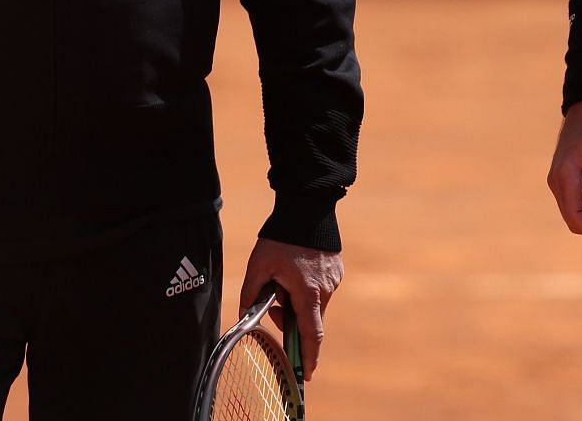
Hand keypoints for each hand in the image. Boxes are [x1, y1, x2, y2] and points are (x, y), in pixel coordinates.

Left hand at [239, 238, 341, 380]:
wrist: (307, 207)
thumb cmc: (280, 237)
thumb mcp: (258, 265)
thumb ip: (250, 293)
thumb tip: (245, 314)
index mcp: (307, 292)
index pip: (311, 334)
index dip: (308, 357)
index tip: (305, 373)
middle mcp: (325, 289)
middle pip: (310, 320)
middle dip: (292, 321)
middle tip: (274, 305)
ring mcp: (333, 279)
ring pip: (315, 304)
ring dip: (298, 304)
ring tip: (282, 280)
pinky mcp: (336, 270)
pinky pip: (321, 289)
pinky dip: (307, 290)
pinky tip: (295, 271)